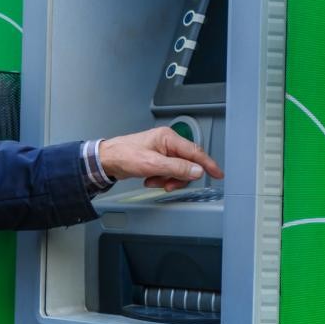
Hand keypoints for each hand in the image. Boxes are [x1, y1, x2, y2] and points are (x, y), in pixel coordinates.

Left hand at [99, 127, 223, 192]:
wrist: (106, 160)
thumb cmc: (124, 156)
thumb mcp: (152, 164)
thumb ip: (177, 168)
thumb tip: (197, 171)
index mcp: (169, 138)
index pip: (195, 152)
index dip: (208, 164)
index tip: (218, 174)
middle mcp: (167, 142)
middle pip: (187, 164)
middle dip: (178, 177)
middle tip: (167, 184)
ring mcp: (162, 151)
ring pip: (177, 171)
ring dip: (167, 180)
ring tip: (153, 181)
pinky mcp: (156, 159)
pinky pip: (167, 173)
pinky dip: (160, 179)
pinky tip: (149, 180)